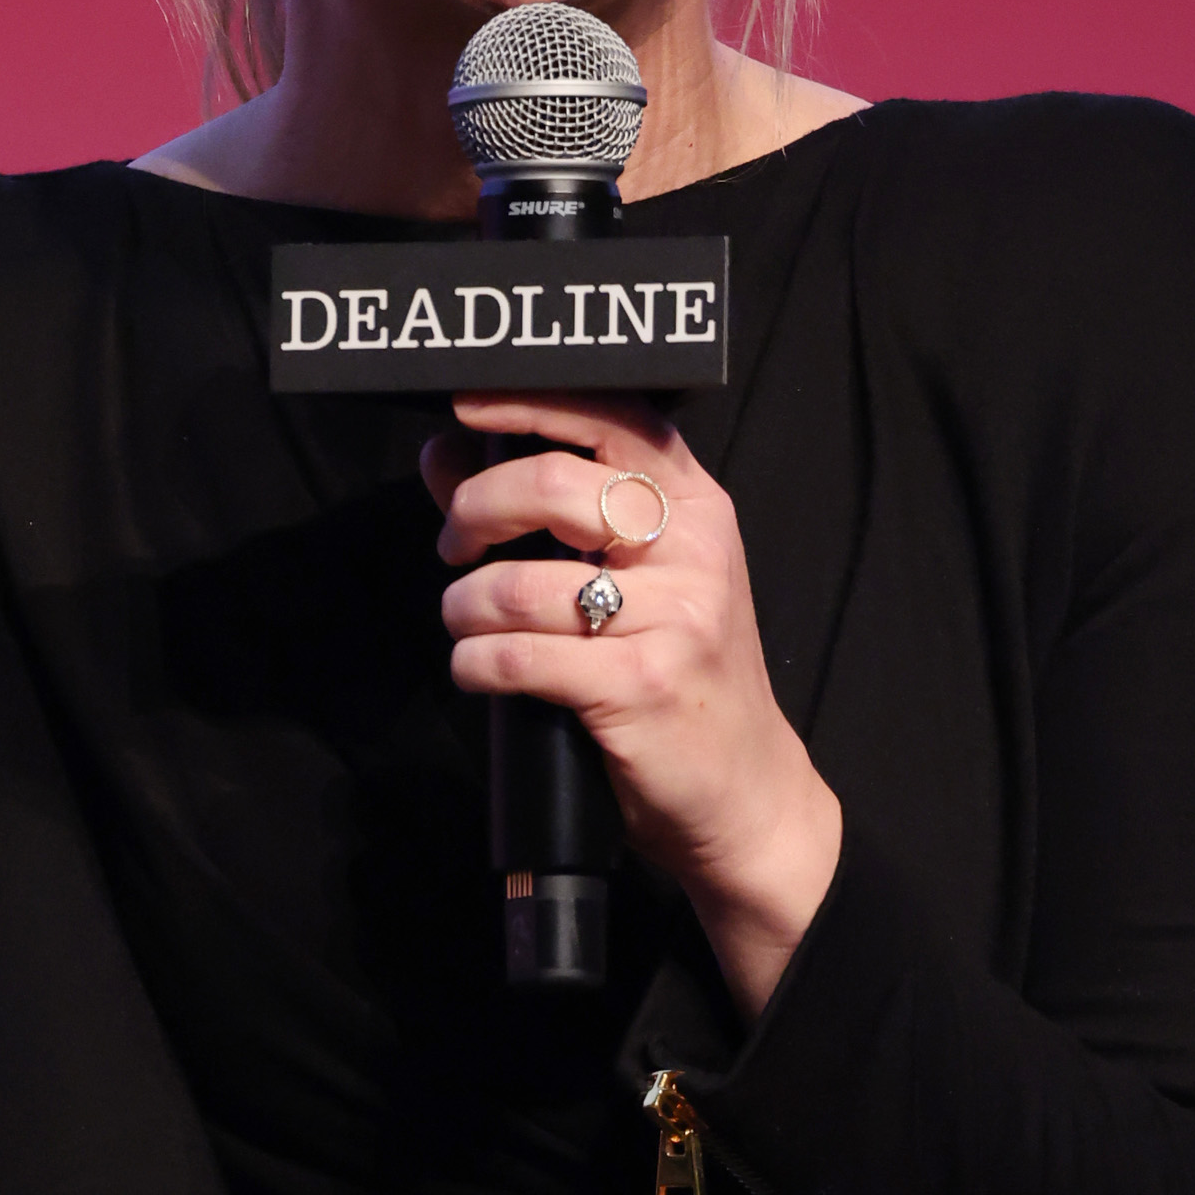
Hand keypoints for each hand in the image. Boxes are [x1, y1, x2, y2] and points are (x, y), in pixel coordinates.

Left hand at [423, 394, 843, 1020]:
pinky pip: (518, 656)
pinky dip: (475, 663)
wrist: (747, 791)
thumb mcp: (638, 582)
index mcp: (697, 507)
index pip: (610, 417)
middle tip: (454, 546)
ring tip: (466, 625)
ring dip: (463, 606)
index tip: (464, 408)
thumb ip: (545, 513)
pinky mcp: (640, 686)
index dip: (526, 403)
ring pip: (519, 583)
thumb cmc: (680, 677)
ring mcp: (674, 618)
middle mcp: (694, 550)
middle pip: (550, 485)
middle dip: (474, 512)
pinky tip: (478, 671)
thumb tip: (448, 454)